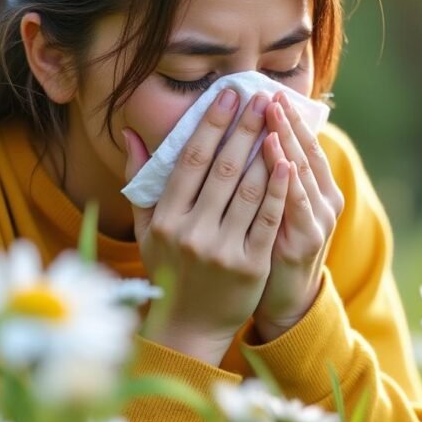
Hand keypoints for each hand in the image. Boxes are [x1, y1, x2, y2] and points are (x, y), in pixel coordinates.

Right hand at [123, 89, 289, 365]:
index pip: (190, 161)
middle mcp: (190, 232)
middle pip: (222, 169)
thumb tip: (132, 134)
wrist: (189, 326)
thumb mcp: (146, 228)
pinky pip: (267, 220)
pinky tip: (289, 162)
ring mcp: (221, 250)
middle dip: (244, 128)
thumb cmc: (169, 269)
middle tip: (260, 96)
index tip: (227, 95)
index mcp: (164, 218)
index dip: (210, 125)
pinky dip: (278, 190)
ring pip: (248, 191)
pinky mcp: (250, 266)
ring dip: (265, 151)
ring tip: (278, 120)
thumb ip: (140, 181)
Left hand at [254, 91, 344, 341]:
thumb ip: (268, 174)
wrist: (284, 299)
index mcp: (316, 187)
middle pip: (306, 151)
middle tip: (270, 93)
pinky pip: (298, 206)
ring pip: (304, 173)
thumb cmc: (270, 248)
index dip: (288, 118)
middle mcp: (325, 199)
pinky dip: (290, 183)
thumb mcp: (273, 207)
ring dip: (289, 143)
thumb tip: (254, 135)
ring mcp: (319, 219)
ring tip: (273, 117)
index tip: (270, 91)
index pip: (303, 143)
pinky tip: (281, 163)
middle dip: (287, 122)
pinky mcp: (308, 241)